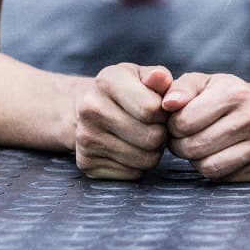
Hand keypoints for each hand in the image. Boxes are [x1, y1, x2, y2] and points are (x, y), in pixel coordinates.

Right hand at [73, 63, 171, 180]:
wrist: (89, 109)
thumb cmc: (127, 90)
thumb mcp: (142, 75)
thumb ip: (159, 77)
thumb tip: (161, 78)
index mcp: (107, 81)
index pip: (151, 109)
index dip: (165, 112)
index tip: (160, 108)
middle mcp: (90, 110)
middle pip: (151, 137)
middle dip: (162, 133)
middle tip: (156, 126)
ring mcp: (85, 139)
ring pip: (145, 159)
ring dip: (153, 151)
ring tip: (145, 136)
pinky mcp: (86, 163)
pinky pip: (132, 173)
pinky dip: (139, 165)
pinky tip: (131, 149)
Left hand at [162, 72, 249, 181]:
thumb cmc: (221, 97)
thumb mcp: (201, 84)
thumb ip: (179, 89)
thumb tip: (168, 103)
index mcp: (237, 92)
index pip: (184, 122)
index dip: (174, 125)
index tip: (181, 121)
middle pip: (194, 147)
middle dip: (182, 145)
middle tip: (188, 137)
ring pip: (208, 167)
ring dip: (197, 160)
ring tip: (204, 145)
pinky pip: (224, 179)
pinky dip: (216, 170)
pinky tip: (221, 154)